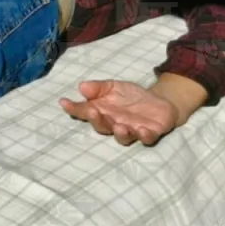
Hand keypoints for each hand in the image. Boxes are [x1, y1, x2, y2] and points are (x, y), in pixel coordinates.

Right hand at [59, 80, 177, 146]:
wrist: (160, 102)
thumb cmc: (131, 96)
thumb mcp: (114, 87)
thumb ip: (99, 88)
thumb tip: (81, 87)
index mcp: (103, 112)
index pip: (85, 112)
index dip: (74, 108)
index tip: (64, 102)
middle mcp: (114, 124)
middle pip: (102, 127)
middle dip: (96, 121)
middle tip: (93, 112)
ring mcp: (132, 131)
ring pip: (123, 137)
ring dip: (120, 133)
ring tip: (119, 126)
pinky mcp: (151, 134)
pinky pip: (147, 139)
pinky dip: (144, 136)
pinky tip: (142, 130)